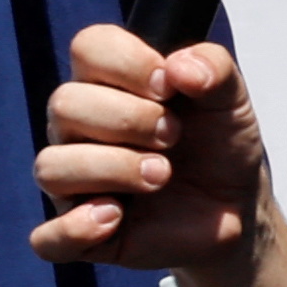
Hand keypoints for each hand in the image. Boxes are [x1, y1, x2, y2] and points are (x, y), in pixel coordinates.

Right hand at [30, 25, 277, 272]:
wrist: (237, 208)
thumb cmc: (220, 147)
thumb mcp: (231, 100)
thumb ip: (214, 68)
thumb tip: (178, 67)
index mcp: (108, 83)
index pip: (87, 47)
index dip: (127, 62)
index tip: (168, 86)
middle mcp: (78, 129)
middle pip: (64, 105)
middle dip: (129, 120)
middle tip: (174, 137)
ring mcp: (73, 183)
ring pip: (51, 167)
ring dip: (114, 169)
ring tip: (161, 177)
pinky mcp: (80, 234)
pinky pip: (48, 238)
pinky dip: (77, 228)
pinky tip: (116, 218)